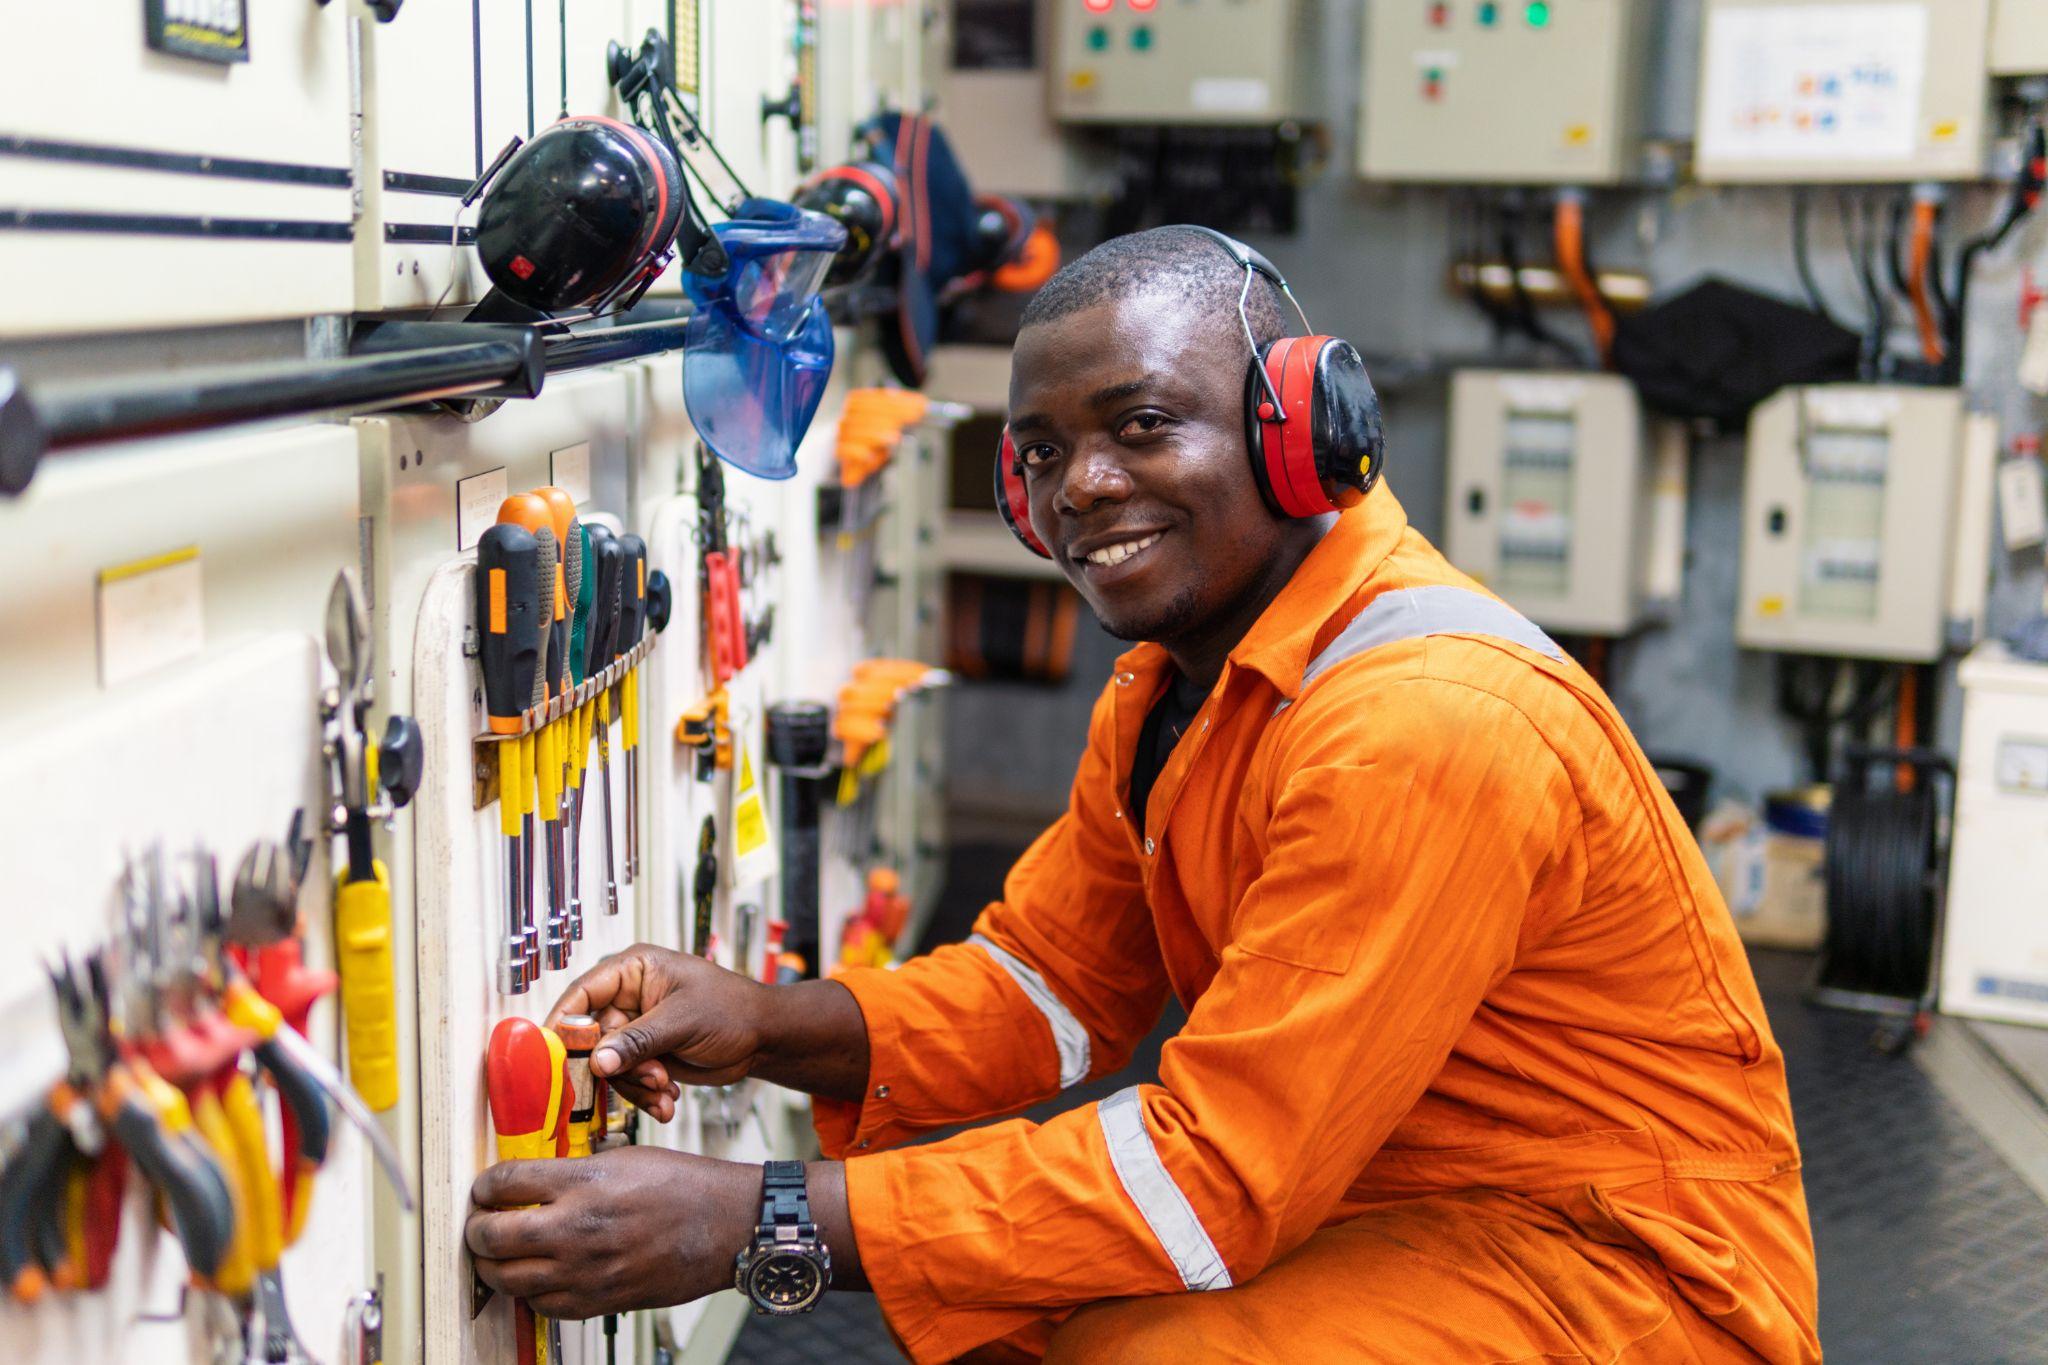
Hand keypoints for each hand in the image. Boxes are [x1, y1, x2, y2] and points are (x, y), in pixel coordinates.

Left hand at [467, 1147, 757, 1317]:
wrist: (726, 1225)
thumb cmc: (684, 1186)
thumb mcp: (624, 1157)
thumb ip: (574, 1172)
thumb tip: (535, 1182)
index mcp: (583, 1182)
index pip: (503, 1183)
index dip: (485, 1185)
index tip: (485, 1188)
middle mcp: (577, 1228)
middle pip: (491, 1236)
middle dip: (477, 1229)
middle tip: (481, 1223)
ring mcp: (585, 1270)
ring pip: (507, 1279)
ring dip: (494, 1265)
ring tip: (499, 1254)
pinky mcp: (597, 1301)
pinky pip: (540, 1305)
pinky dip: (529, 1291)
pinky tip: (537, 1276)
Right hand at [546, 944, 770, 1121]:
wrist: (764, 1038)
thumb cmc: (732, 1010)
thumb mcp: (682, 1021)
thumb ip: (637, 1041)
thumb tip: (597, 1061)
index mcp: (633, 971)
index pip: (582, 994)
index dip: (563, 1024)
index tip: (552, 1056)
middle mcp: (628, 999)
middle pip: (592, 1038)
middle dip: (618, 1066)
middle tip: (649, 1078)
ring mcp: (636, 1029)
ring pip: (610, 1065)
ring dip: (635, 1085)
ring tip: (665, 1091)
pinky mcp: (646, 1056)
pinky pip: (628, 1080)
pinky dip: (645, 1095)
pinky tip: (668, 1102)